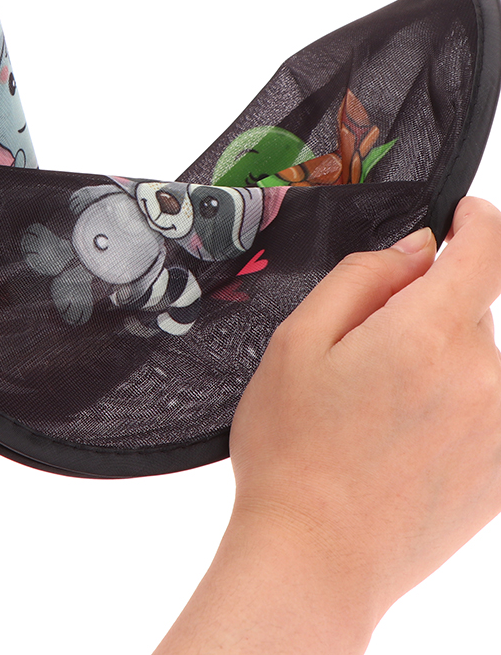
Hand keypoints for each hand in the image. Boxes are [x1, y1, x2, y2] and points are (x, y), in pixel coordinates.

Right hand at [157, 196, 500, 653]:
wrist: (316, 556)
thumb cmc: (292, 451)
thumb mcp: (298, 341)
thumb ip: (363, 278)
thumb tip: (419, 247)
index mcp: (427, 336)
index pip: (487, 252)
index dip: (478, 223)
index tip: (462, 216)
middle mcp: (484, 379)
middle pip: (469, 309)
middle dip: (422, 310)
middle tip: (358, 355)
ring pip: (477, 358)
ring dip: (435, 360)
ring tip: (373, 411)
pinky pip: (485, 405)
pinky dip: (450, 403)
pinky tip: (397, 440)